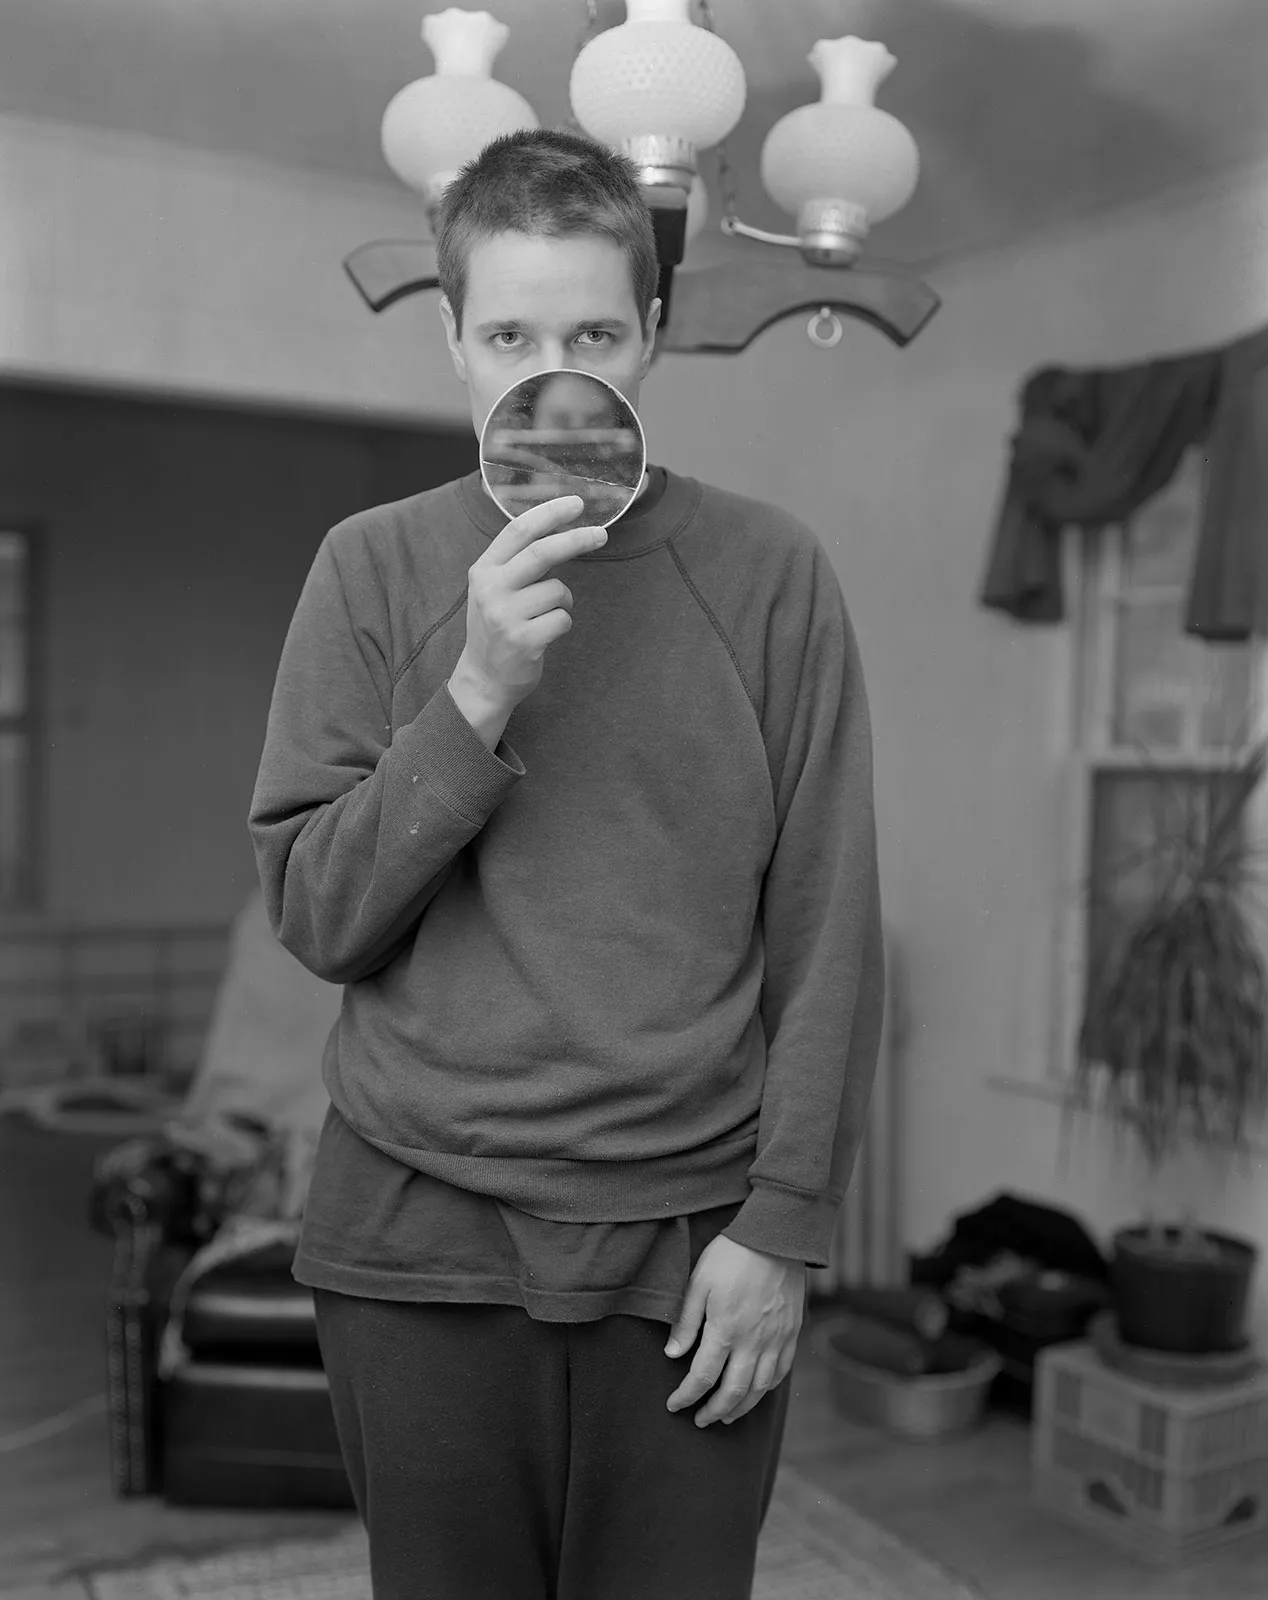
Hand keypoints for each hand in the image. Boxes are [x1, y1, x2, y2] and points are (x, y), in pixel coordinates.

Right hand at [454, 494, 607, 712]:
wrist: (483, 678)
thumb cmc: (496, 627)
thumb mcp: (493, 588)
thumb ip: (517, 561)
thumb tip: (559, 528)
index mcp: (483, 570)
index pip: (518, 530)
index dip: (550, 513)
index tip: (576, 503)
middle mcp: (490, 589)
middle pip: (542, 552)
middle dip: (576, 539)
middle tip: (601, 535)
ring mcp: (505, 616)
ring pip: (558, 590)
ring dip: (564, 599)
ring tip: (546, 614)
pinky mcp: (524, 641)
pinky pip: (562, 619)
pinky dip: (562, 623)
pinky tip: (545, 634)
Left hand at [664, 1235, 805, 1427]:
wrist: (776, 1237)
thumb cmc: (731, 1256)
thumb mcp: (698, 1283)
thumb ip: (686, 1322)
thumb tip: (672, 1355)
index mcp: (725, 1330)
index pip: (702, 1377)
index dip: (686, 1396)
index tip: (674, 1405)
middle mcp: (753, 1342)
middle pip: (733, 1392)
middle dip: (713, 1412)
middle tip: (699, 1421)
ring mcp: (776, 1340)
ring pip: (760, 1389)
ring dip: (741, 1408)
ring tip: (726, 1416)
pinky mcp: (791, 1333)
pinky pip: (781, 1372)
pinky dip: (766, 1390)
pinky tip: (756, 1392)